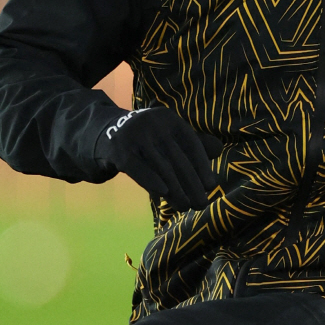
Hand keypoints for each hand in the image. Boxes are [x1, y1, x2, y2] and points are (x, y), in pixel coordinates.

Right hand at [93, 106, 221, 207]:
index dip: (202, 166)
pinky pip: (138, 168)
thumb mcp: (169, 137)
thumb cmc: (147, 140)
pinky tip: (164, 195)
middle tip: (201, 204)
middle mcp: (153, 122)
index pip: (191, 144)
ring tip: (185, 207)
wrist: (106, 134)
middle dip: (191, 184)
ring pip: (161, 167)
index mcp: (169, 118)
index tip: (211, 186)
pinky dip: (151, 181)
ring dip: (176, 190)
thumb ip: (194, 143)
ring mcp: (135, 134)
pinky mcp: (119, 149)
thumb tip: (218, 149)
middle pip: (177, 158)